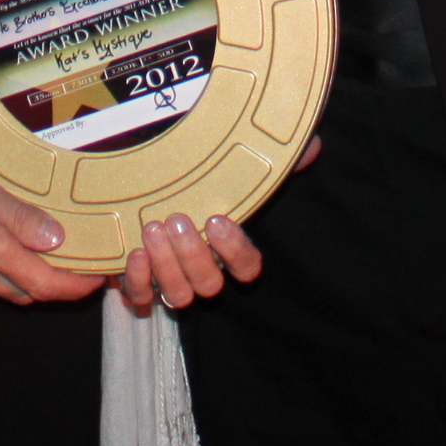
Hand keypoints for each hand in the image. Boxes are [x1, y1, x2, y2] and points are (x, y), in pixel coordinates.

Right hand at [0, 144, 100, 305]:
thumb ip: (15, 215)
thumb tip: (56, 240)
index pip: (43, 284)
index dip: (75, 286)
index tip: (98, 277)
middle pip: (26, 290)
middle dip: (59, 283)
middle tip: (83, 261)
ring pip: (3, 287)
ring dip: (31, 278)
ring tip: (53, 251)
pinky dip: (4, 269)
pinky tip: (7, 244)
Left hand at [112, 133, 315, 313]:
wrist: (145, 189)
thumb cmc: (200, 184)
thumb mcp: (237, 168)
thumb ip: (277, 161)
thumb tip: (312, 147)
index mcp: (229, 251)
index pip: (247, 268)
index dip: (234, 251)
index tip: (217, 220)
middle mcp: (203, 272)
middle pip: (209, 285)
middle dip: (193, 256)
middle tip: (178, 220)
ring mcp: (172, 281)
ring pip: (178, 296)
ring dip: (166, 266)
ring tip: (152, 228)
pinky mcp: (141, 284)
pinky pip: (142, 297)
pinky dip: (138, 281)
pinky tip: (134, 253)